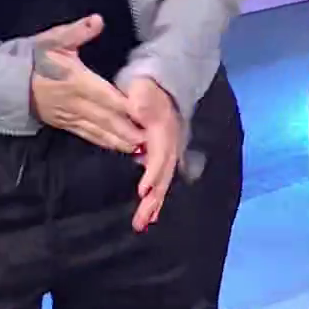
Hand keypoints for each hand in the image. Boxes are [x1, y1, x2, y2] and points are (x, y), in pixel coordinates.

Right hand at [29, 16, 144, 152]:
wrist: (7, 82)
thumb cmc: (34, 58)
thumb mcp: (54, 39)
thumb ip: (77, 31)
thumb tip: (98, 19)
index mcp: (76, 81)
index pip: (105, 95)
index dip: (124, 104)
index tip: (144, 111)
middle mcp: (75, 102)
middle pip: (105, 118)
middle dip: (127, 129)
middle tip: (149, 139)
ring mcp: (70, 116)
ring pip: (98, 131)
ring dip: (119, 140)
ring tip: (139, 148)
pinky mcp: (65, 124)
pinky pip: (87, 135)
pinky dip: (104, 142)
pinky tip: (118, 147)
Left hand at [123, 77, 181, 232]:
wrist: (158, 85)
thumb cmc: (145, 88)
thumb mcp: (142, 88)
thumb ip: (141, 99)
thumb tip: (138, 109)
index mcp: (164, 130)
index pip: (161, 155)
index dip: (153, 173)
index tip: (143, 191)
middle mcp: (170, 144)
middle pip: (164, 175)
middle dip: (154, 199)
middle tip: (141, 221)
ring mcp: (168, 152)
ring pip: (163, 181)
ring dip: (154, 203)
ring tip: (142, 223)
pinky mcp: (162, 157)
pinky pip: (160, 180)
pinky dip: (156, 197)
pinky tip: (149, 214)